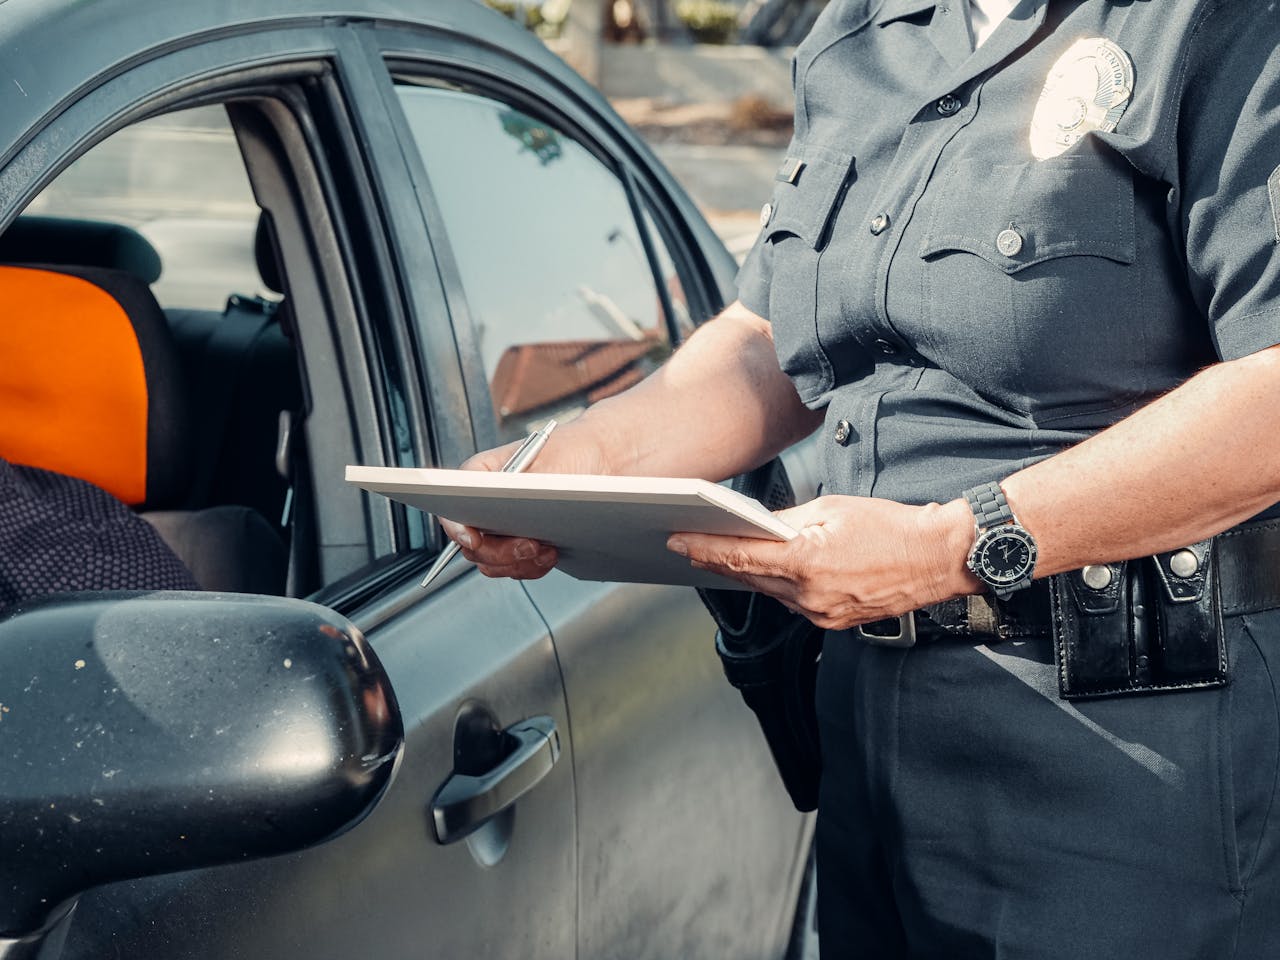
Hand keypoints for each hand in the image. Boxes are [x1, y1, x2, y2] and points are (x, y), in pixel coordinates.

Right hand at [438, 426, 608, 579]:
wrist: (602, 461)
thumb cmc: (573, 450)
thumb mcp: (550, 463)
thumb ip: (523, 488)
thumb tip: (507, 508)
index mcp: (481, 474)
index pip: (451, 501)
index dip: (457, 526)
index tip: (474, 540)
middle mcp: (484, 502)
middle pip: (470, 542)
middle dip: (500, 552)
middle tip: (530, 546)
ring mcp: (500, 526)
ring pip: (490, 561)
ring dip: (517, 564)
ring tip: (546, 550)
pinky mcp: (519, 543)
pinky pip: (513, 568)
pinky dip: (530, 567)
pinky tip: (551, 554)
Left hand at [667, 495, 980, 629]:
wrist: (936, 558)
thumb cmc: (890, 526)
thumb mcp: (832, 508)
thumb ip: (787, 521)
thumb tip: (756, 526)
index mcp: (807, 561)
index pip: (740, 556)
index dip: (704, 549)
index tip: (677, 541)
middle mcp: (810, 595)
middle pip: (749, 577)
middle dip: (716, 561)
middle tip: (686, 546)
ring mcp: (821, 614)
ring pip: (769, 592)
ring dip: (744, 574)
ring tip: (717, 556)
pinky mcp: (833, 623)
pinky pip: (792, 603)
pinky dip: (775, 586)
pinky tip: (764, 572)